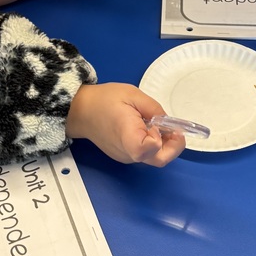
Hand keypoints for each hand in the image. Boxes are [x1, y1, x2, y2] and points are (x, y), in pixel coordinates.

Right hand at [66, 83, 185, 166]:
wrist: (81, 111)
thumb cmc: (105, 100)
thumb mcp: (133, 95)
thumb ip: (154, 109)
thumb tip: (168, 123)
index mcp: (127, 136)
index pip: (148, 150)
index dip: (160, 139)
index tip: (158, 124)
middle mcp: (128, 152)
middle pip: (159, 160)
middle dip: (173, 146)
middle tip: (174, 129)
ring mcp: (126, 157)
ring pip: (154, 158)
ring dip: (164, 144)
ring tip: (158, 125)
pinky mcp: (126, 156)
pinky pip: (146, 155)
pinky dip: (154, 145)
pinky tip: (149, 129)